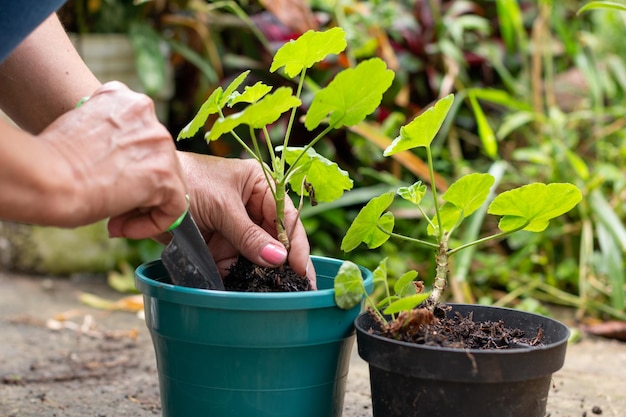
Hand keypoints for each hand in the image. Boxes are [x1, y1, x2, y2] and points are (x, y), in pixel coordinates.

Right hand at [38, 81, 187, 238]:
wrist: (46, 178)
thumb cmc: (49, 161)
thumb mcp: (78, 131)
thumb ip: (106, 138)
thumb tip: (117, 164)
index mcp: (122, 98)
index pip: (140, 135)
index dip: (127, 164)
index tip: (107, 182)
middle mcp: (146, 112)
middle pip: (157, 158)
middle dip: (137, 186)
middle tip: (111, 208)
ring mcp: (158, 141)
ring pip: (169, 181)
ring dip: (143, 207)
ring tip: (115, 221)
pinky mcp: (165, 174)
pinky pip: (175, 205)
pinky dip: (154, 223)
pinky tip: (125, 228)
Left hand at [172, 152, 315, 286]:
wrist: (146, 192)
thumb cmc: (186, 182)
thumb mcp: (223, 207)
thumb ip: (249, 235)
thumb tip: (278, 259)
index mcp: (260, 186)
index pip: (286, 217)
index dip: (296, 243)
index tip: (302, 269)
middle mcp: (252, 207)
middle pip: (276, 238)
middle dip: (284, 262)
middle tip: (298, 288)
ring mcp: (235, 227)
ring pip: (258, 255)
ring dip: (264, 273)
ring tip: (279, 293)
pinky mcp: (220, 245)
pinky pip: (237, 264)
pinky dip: (242, 278)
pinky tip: (253, 291)